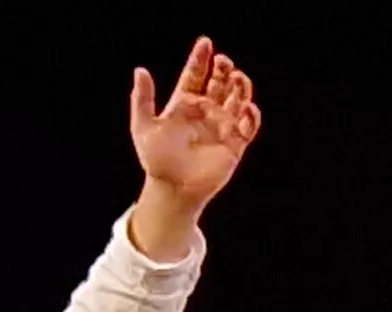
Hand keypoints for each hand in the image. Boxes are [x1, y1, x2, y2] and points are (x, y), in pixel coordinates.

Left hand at [124, 40, 261, 259]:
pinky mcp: (236, 144)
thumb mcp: (143, 125)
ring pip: (237, 101)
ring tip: (239, 79)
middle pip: (220, 85)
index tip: (206, 43)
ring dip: (241, 88)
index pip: (195, 75)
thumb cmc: (155, 158)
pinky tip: (248, 108)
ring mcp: (222, 127)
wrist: (173, 187)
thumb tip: (140, 70)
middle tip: (225, 62)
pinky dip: (251, 116)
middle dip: (224, 71)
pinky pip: (248, 127)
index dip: (200, 59)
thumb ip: (143, 98)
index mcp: (184, 104)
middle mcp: (205, 112)